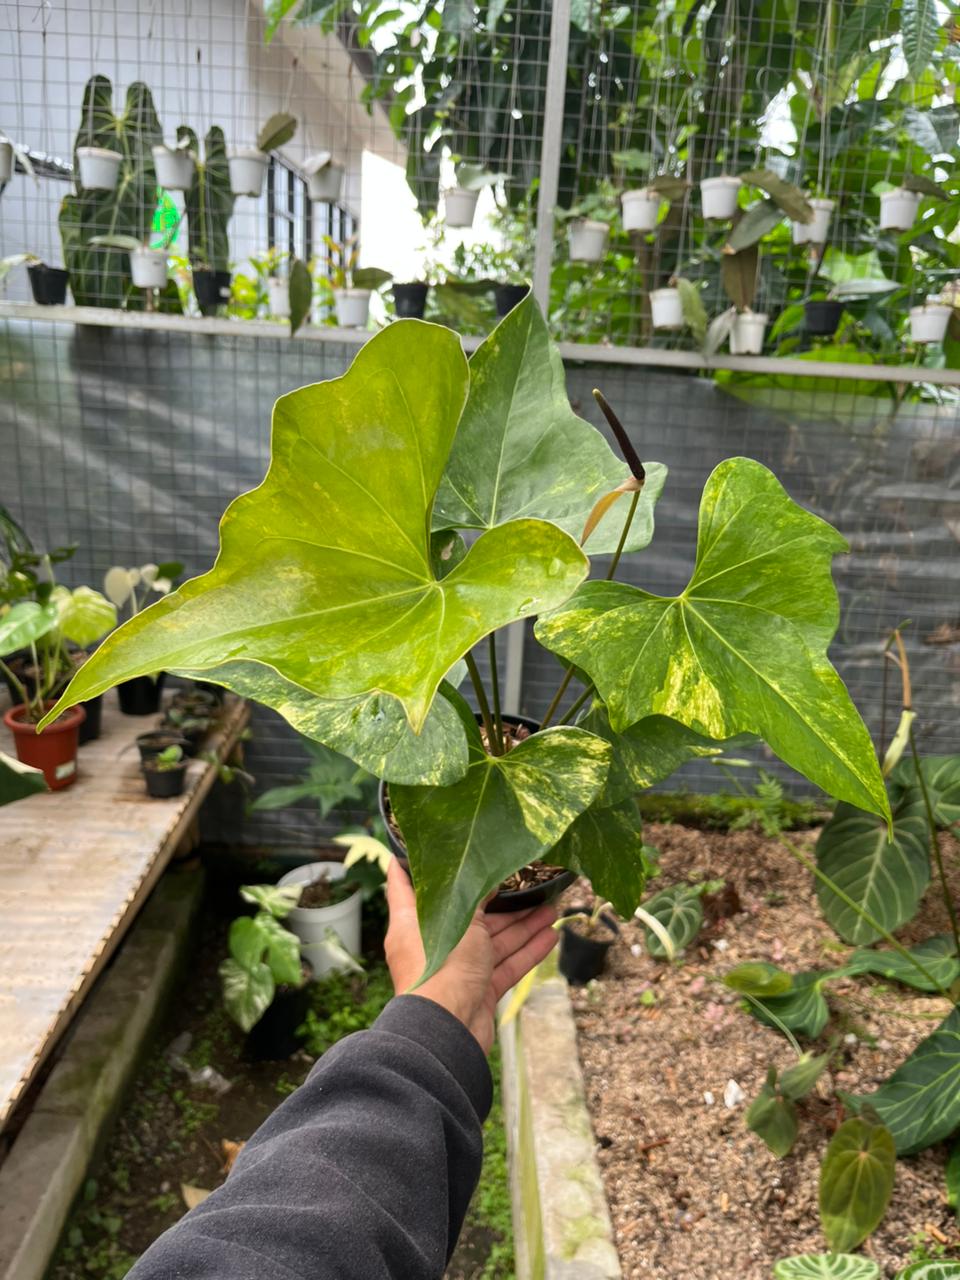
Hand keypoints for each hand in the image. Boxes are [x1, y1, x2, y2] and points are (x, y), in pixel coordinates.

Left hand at [384, 858, 557, 1054]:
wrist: (447, 1030)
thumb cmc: (442, 966)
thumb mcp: (460, 917)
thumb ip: (475, 895)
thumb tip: (488, 877)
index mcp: (413, 922)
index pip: (407, 885)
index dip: (418, 864)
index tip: (434, 845)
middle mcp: (434, 944)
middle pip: (469, 915)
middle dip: (500, 900)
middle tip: (527, 883)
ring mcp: (458, 969)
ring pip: (494, 941)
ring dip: (523, 925)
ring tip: (553, 908)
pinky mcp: (478, 991)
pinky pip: (506, 966)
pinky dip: (527, 952)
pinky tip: (551, 937)